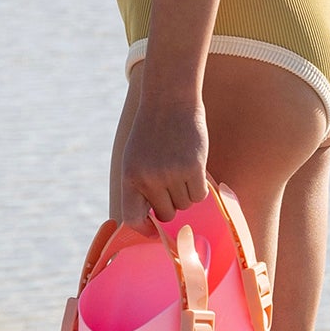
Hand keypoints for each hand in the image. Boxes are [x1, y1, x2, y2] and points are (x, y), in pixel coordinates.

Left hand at [121, 93, 208, 221]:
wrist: (169, 101)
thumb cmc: (152, 132)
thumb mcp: (134, 159)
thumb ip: (139, 187)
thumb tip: (151, 218)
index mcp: (129, 177)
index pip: (133, 218)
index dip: (145, 228)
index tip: (153, 229)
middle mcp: (148, 179)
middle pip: (166, 214)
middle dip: (171, 203)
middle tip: (172, 182)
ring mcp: (171, 174)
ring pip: (185, 205)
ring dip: (186, 192)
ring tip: (181, 167)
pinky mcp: (193, 168)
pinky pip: (200, 195)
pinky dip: (200, 187)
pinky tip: (194, 167)